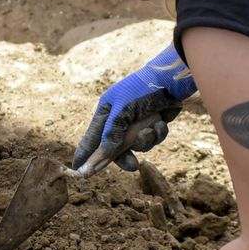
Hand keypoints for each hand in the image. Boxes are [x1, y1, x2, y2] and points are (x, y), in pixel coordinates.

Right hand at [72, 44, 196, 171]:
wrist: (170, 79)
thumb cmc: (141, 91)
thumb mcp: (123, 112)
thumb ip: (111, 135)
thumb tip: (102, 157)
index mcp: (107, 112)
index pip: (92, 138)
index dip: (85, 154)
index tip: (78, 170)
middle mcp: (120, 118)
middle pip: (116, 147)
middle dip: (126, 156)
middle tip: (132, 166)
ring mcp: (137, 122)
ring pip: (138, 145)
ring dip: (146, 140)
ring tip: (150, 130)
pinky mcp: (153, 123)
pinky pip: (153, 138)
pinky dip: (158, 132)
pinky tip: (160, 122)